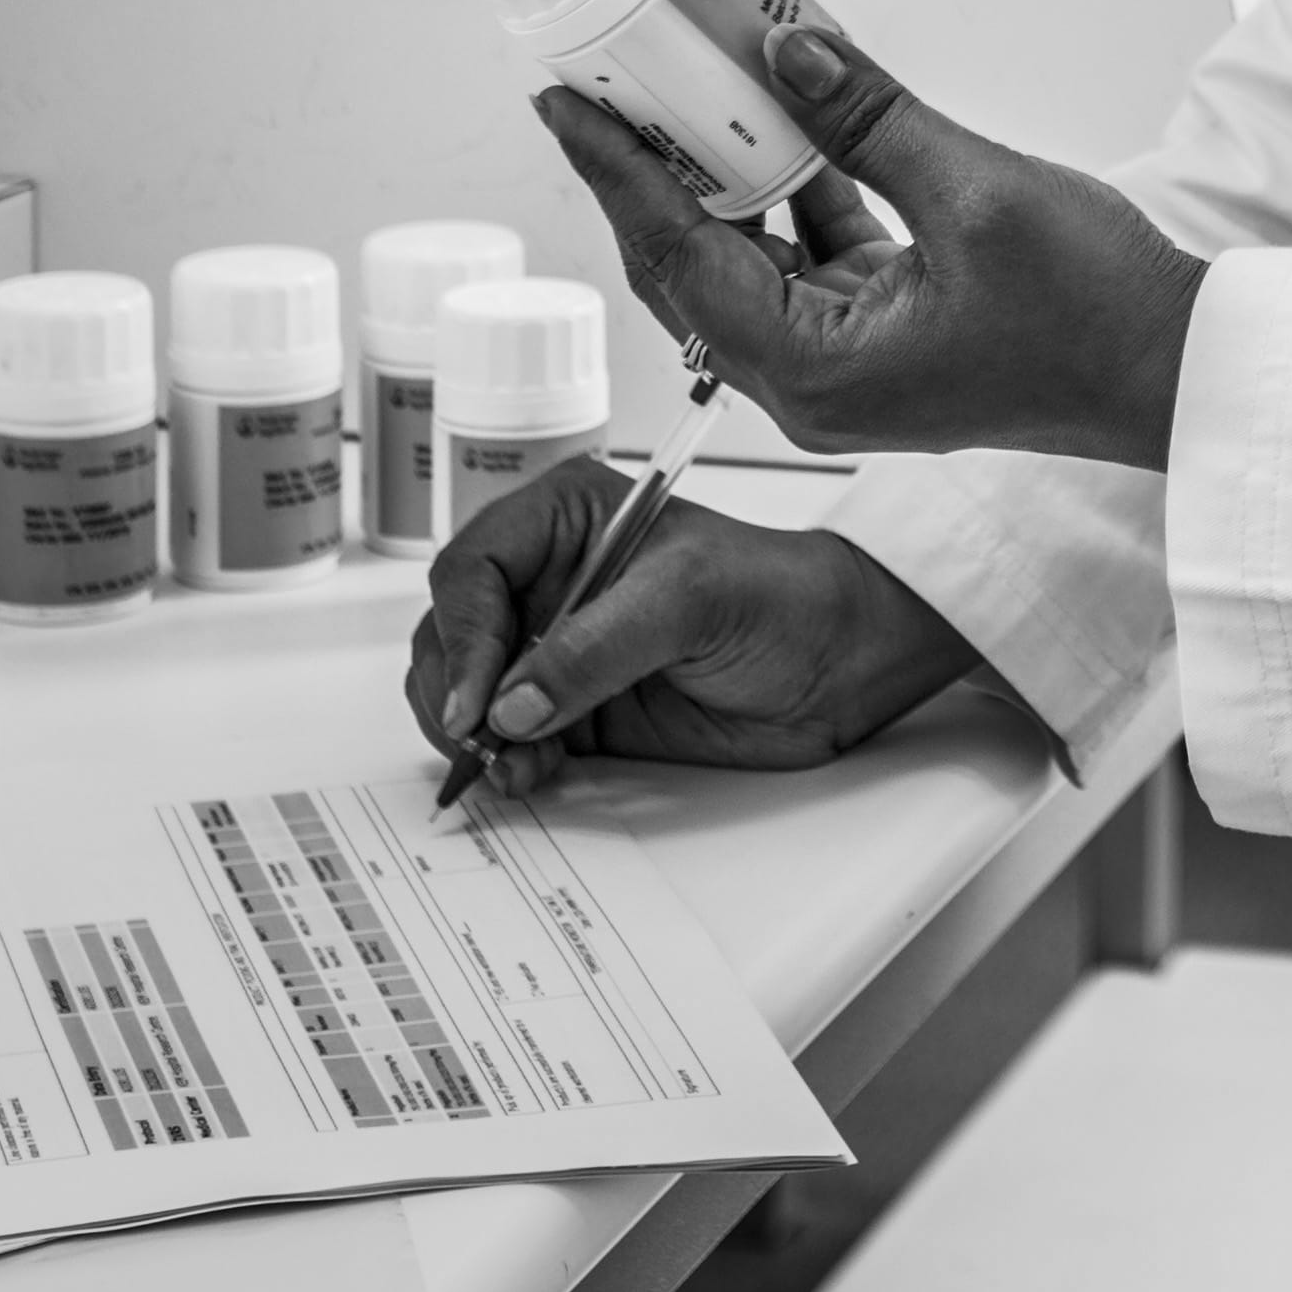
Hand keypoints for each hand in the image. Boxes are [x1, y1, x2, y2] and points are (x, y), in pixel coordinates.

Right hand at [407, 462, 981, 797]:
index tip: (476, 700)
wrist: (841, 663)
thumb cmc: (782, 597)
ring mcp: (553, 646)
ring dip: (472, 735)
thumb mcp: (691, 601)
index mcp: (565, 518)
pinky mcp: (571, 708)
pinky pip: (504, 738)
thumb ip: (595, 648)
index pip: (471, 569)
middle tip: (482, 741)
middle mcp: (547, 578)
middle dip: (455, 692)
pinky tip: (530, 774)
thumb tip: (511, 702)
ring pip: (463, 691)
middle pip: (450, 633)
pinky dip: (502, 762)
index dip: (463, 634)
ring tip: (514, 763)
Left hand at [535, 26, 1207, 467]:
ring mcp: (845, 365)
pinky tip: (786, 125)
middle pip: (689, 267)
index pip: (676, 257)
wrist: (1175, 375)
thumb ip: (872, 120)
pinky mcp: (882, 340)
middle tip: (603, 85)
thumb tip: (789, 54)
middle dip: (645, 173)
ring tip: (682, 91)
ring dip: (716, 180)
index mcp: (815, 368)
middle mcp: (812, 382)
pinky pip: (805, 260)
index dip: (613, 172)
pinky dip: (787, 195)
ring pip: (742, 262)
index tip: (561, 103)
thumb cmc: (1096, 314)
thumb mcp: (979, 192)